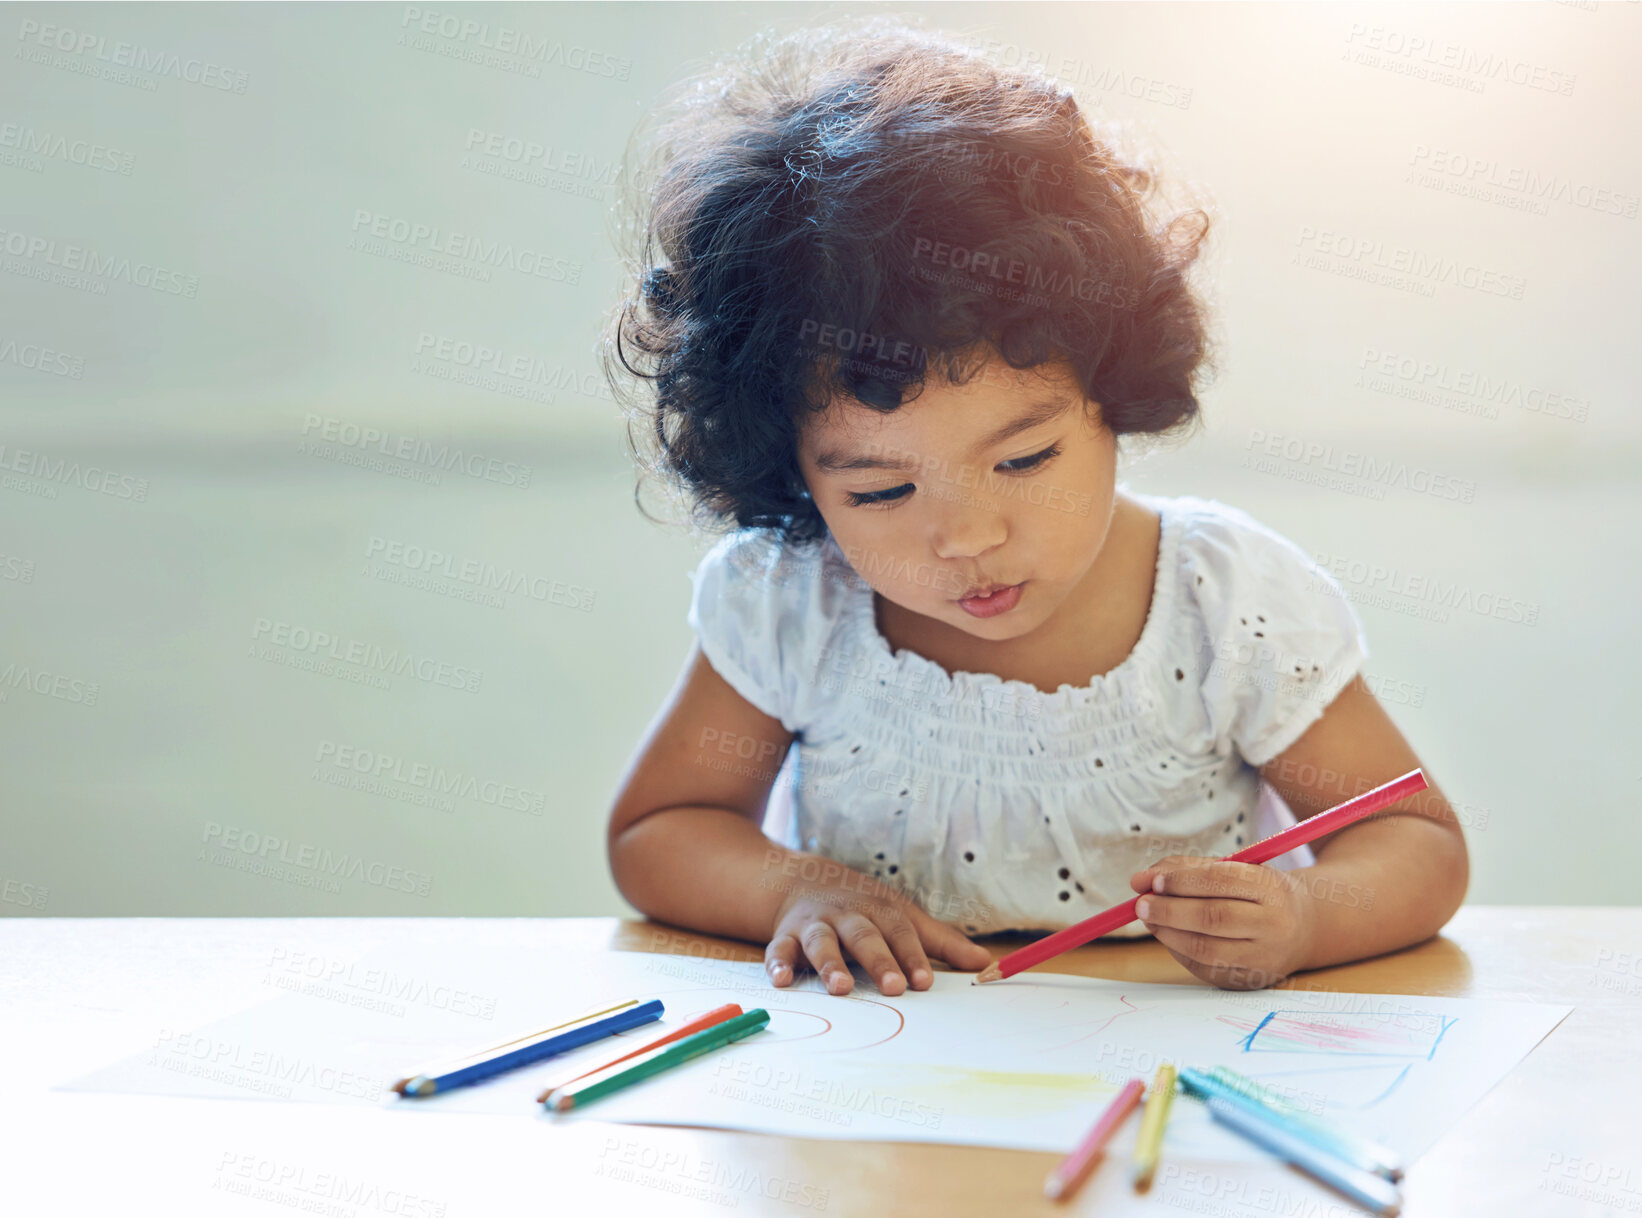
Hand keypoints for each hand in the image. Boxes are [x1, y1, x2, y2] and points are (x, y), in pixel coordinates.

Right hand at [765, 863, 992, 995]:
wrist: (803, 880)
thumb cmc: (863, 907)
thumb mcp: (902, 916)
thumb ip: (940, 942)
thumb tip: (983, 963)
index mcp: (879, 910)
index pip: (900, 931)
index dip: (913, 955)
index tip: (925, 981)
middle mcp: (847, 915)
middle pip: (864, 935)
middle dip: (879, 960)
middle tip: (894, 987)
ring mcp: (815, 925)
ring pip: (822, 942)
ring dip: (830, 964)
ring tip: (840, 988)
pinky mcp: (786, 936)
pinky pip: (780, 949)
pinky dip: (779, 963)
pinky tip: (782, 981)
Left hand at [1128, 855, 1317, 989]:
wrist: (1304, 928)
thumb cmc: (1257, 892)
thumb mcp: (1235, 869)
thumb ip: (1187, 870)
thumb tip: (1140, 880)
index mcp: (1270, 887)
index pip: (1221, 881)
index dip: (1182, 881)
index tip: (1152, 881)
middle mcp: (1273, 924)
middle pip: (1214, 918)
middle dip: (1169, 910)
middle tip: (1141, 904)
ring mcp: (1264, 957)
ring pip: (1207, 949)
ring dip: (1168, 933)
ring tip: (1150, 919)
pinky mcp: (1250, 981)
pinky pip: (1205, 969)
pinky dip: (1179, 951)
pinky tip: (1168, 936)